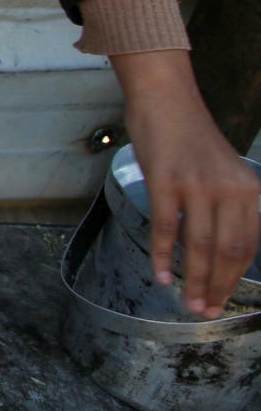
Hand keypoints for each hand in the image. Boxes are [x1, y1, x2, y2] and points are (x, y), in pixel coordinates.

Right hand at [115, 51, 260, 318]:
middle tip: (203, 311)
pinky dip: (163, 255)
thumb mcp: (223, 172)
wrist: (166, 98)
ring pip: (199, 244)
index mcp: (249, 190)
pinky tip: (162, 276)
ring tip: (186, 303)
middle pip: (227, 250)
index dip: (233, 278)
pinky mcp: (165, 181)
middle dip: (216, 286)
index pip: (247, 245)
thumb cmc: (190, 137)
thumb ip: (228, 206)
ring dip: (194, 279)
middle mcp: (230, 189)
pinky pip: (166, 226)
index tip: (219, 301)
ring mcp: (197, 185)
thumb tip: (220, 251)